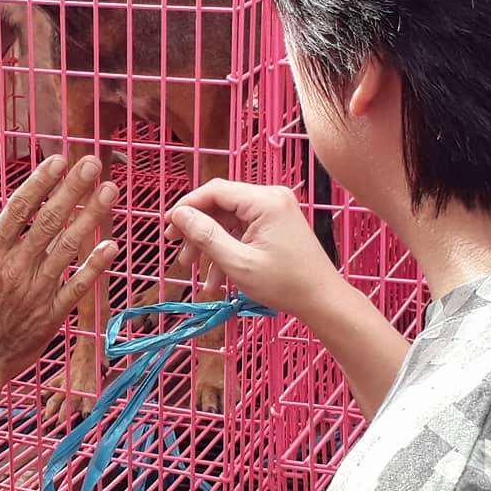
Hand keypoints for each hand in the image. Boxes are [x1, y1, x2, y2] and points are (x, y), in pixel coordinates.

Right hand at [0, 155, 120, 383]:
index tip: (59, 159)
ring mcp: (35, 291)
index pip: (19, 208)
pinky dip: (95, 267)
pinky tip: (111, 246)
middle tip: (92, 163)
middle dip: (72, 189)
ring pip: (68, 247)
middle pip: (48, 220)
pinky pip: (77, 287)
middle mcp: (15, 267)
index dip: (41, 181)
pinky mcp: (50, 315)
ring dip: (91, 217)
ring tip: (109, 191)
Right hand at [165, 180, 344, 320]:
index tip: (168, 228)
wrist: (322, 300)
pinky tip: (216, 280)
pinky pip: (243, 230)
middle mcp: (271, 197)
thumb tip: (179, 215)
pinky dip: (228, 250)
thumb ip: (206, 235)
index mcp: (264, 200)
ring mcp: (275, 210)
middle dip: (197, 231)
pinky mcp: (277, 224)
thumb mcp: (238, 262)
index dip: (187, 207)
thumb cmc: (284, 284)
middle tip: (178, 252)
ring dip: (210, 245)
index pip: (214, 191)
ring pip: (229, 221)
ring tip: (193, 270)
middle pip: (220, 205)